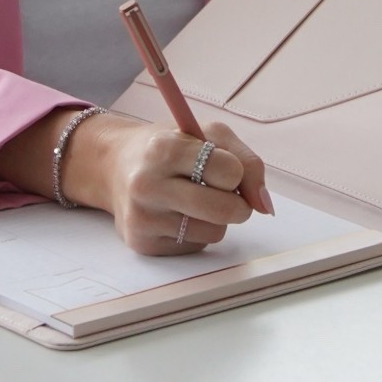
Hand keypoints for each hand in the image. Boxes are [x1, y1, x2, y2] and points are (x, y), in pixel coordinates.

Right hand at [66, 113, 272, 256]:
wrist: (116, 166)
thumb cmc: (171, 148)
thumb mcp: (209, 135)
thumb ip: (247, 162)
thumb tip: (265, 205)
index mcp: (164, 149)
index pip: (230, 171)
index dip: (236, 173)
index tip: (225, 169)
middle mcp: (147, 184)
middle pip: (225, 210)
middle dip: (238, 204)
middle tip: (228, 195)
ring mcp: (142, 217)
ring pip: (214, 232)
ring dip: (216, 219)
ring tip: (193, 199)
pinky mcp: (142, 243)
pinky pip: (195, 246)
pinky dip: (196, 232)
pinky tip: (176, 214)